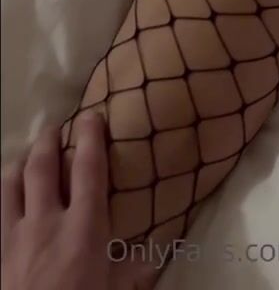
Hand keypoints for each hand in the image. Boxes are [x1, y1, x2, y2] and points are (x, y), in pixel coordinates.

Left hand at [1, 112, 153, 289]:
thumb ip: (129, 275)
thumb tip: (153, 259)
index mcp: (83, 231)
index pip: (88, 169)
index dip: (91, 137)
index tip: (92, 116)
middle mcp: (45, 223)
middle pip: (43, 165)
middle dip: (49, 140)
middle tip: (55, 128)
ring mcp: (12, 236)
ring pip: (9, 182)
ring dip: (19, 163)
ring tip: (26, 156)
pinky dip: (0, 195)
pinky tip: (4, 196)